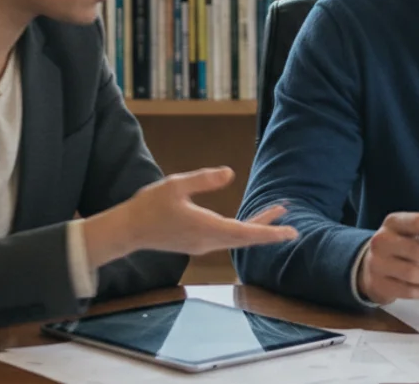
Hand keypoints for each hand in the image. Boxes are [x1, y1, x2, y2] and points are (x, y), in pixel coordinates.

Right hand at [85, 167, 297, 264]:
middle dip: (269, 229)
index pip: (246, 232)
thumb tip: (230, 173)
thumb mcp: (176, 185)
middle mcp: (208, 241)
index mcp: (207, 228)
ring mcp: (202, 245)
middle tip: (291, 223)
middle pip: (246, 237)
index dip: (271, 232)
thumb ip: (204, 179)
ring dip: (257, 227)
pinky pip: (227, 238)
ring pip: (238, 238)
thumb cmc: (149, 206)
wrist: (128, 231)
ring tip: (276, 213)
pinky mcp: (196, 243)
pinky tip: (247, 221)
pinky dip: (242, 229)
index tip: (291, 232)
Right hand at [357, 212, 418, 304]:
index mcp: (393, 222)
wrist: (368, 267)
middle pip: (416, 249)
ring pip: (412, 273)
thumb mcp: (411, 232)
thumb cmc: (398, 247)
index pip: (418, 222)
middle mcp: (382, 240)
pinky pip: (407, 291)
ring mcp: (377, 263)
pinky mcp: (378, 285)